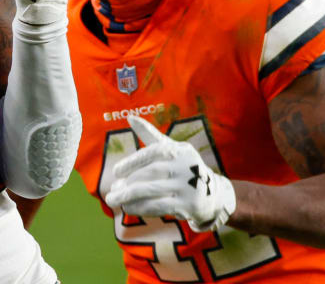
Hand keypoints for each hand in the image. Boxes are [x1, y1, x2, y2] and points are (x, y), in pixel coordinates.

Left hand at [105, 115, 236, 230]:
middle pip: (151, 173)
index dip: (132, 162)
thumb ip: (150, 134)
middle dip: (128, 183)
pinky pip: (159, 206)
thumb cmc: (184, 167)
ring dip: (129, 197)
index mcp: (179, 150)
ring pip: (152, 191)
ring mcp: (189, 186)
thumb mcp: (171, 148)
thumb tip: (129, 117)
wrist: (213, 194)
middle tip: (112, 190)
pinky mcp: (188, 205)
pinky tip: (127, 208)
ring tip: (113, 200)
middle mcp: (186, 166)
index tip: (116, 172)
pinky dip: (140, 208)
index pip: (153, 153)